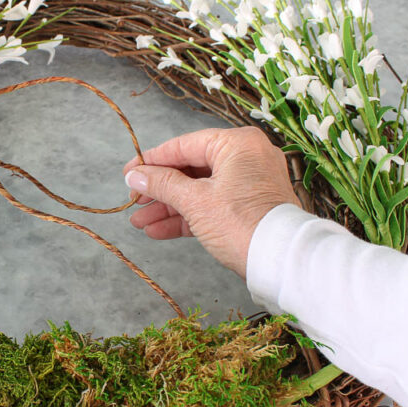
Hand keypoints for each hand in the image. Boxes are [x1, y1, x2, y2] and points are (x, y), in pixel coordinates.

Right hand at [123, 127, 300, 277]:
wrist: (279, 261)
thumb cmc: (241, 223)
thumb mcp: (195, 201)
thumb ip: (162, 184)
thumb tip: (134, 176)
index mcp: (237, 144)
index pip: (184, 146)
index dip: (152, 161)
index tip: (128, 173)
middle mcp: (246, 158)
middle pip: (190, 169)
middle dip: (158, 190)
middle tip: (133, 201)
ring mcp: (248, 184)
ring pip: (199, 190)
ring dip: (168, 207)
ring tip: (139, 222)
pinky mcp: (248, 208)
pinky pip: (211, 206)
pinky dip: (187, 217)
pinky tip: (158, 230)